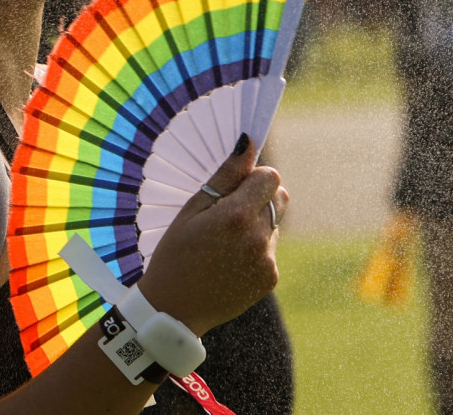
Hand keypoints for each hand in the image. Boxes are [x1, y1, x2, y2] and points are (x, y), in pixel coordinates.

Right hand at [137, 134, 288, 335]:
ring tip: (223, 242)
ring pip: (274, 223)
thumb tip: (248, 143)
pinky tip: (227, 261)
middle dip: (260, 196)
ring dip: (256, 223)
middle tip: (228, 211)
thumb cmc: (174, 254)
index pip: (270, 176)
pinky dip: (255, 248)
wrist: (173, 310)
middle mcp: (258, 237)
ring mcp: (267, 260)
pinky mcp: (270, 278)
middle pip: (280, 197)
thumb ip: (224, 176)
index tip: (232, 188)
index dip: (252, 177)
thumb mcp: (192, 210)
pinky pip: (270, 249)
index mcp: (236, 216)